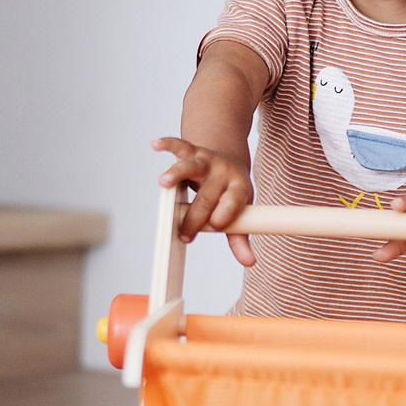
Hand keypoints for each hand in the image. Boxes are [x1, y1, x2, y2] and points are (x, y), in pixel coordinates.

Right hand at [153, 137, 255, 266]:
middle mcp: (224, 173)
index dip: (222, 215)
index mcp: (239, 188)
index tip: (213, 228)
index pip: (232, 203)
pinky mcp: (193, 151)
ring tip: (163, 183)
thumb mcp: (241, 212)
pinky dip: (167, 144)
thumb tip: (249, 262)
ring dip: (177, 174)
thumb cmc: (231, 193)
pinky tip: (155, 145)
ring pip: (192, 167)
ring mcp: (208, 161)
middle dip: (194, 217)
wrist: (230, 159)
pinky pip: (180, 146)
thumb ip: (241, 237)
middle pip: (207, 196)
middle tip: (184, 235)